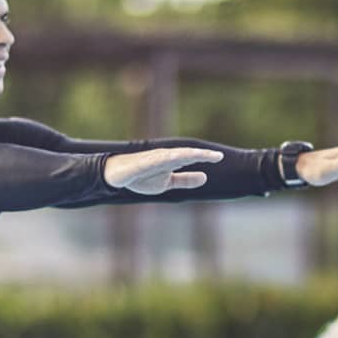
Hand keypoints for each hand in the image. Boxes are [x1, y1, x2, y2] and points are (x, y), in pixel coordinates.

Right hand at [103, 146, 223, 194]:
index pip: (191, 158)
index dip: (205, 157)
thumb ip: (185, 180)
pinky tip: (175, 157)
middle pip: (186, 154)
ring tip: (201, 156)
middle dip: (201, 155)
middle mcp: (165, 156)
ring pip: (173, 155)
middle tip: (218, 156)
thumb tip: (205, 178)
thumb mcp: (167, 183)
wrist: (117, 176)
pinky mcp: (142, 162)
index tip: (220, 157)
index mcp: (172, 161)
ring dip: (187, 155)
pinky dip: (164, 158)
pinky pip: (154, 160)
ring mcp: (154, 158)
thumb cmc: (141, 177)